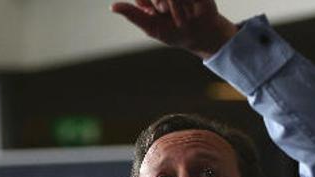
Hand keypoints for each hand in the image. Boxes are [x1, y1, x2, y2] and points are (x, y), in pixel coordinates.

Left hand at [111, 0, 236, 58]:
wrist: (202, 35)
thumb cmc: (175, 33)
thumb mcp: (152, 27)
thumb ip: (133, 15)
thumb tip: (112, 6)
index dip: (150, 4)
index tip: (156, 12)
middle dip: (161, 4)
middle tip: (168, 15)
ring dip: (174, 7)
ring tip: (182, 18)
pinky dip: (185, 5)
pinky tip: (191, 11)